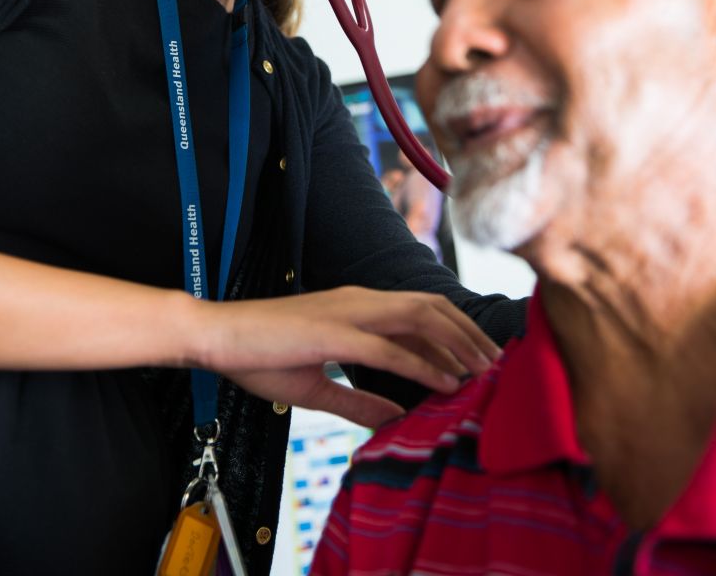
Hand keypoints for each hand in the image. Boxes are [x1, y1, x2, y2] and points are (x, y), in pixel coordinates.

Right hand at [198, 286, 500, 427]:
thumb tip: (395, 415)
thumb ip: (357, 399)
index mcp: (355, 308)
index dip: (453, 333)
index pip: (417, 314)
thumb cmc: (259, 355)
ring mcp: (349, 312)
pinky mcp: (335, 331)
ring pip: (420, 318)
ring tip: (484, 369)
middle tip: (497, 362)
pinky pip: (390, 348)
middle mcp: (359, 301)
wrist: (218, 337)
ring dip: (457, 342)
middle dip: (468, 333)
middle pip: (430, 307)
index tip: (480, 358)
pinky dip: (423, 364)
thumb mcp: (316, 385)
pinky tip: (445, 380)